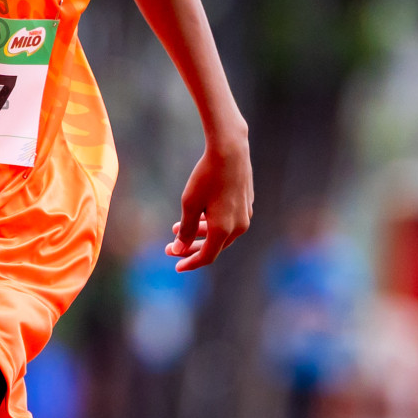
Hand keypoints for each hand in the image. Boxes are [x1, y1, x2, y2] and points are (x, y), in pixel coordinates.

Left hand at [167, 128, 252, 271]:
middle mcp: (239, 226)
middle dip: (191, 248)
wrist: (230, 150)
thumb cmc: (206, 176)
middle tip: (171, 248)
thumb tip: (179, 249)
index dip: (190, 262)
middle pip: (215, 246)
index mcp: (224, 229)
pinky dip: (212, 222)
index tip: (175, 266)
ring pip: (221, 232)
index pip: (207, 256)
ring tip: (177, 226)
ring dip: (200, 233)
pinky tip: (200, 214)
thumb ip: (186, 230)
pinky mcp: (246, 202)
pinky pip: (228, 221)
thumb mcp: (190, 203)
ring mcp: (245, 214)